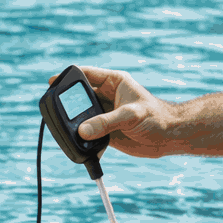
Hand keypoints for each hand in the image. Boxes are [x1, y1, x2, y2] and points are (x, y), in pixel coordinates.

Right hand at [52, 67, 178, 158]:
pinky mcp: (105, 131)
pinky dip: (84, 142)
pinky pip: (88, 135)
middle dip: (69, 107)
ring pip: (81, 118)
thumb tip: (82, 131)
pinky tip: (84, 148)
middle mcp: (106, 96)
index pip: (85, 74)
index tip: (52, 83)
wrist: (170, 138)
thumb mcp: (131, 116)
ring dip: (76, 127)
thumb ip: (106, 122)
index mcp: (112, 82)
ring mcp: (105, 114)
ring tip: (71, 134)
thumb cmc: (157, 117)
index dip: (68, 77)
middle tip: (60, 116)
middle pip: (79, 98)